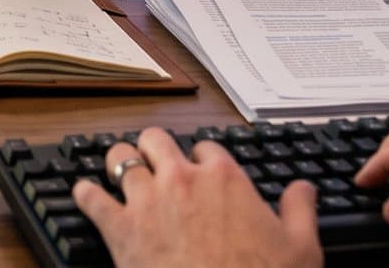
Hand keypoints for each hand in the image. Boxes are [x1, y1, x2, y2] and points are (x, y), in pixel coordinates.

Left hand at [72, 129, 319, 267]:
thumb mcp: (300, 248)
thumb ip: (299, 211)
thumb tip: (303, 189)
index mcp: (224, 180)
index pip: (206, 148)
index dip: (202, 159)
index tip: (201, 170)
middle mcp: (181, 180)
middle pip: (156, 140)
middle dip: (154, 149)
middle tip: (154, 162)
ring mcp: (147, 201)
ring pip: (119, 158)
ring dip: (118, 163)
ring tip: (118, 171)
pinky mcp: (119, 228)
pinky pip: (90, 197)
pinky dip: (85, 194)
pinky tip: (86, 195)